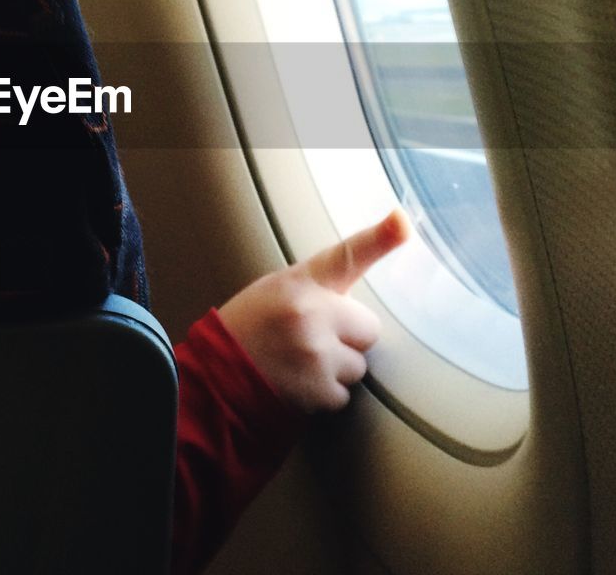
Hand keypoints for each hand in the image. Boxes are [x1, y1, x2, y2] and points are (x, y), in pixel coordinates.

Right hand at [217, 210, 410, 412]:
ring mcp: (316, 355)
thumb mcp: (277, 290)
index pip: (347, 255)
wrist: (213, 378)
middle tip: (312, 339)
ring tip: (299, 363)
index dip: (381, 236)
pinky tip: (297, 384)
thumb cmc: (247, 329)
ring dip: (336, 368)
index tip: (402, 221)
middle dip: (349, 338)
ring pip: (358, 365)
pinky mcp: (317, 391)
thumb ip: (320, 288)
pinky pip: (343, 394)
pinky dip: (324, 394)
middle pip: (369, 328)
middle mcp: (311, 315)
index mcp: (300, 283)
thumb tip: (358, 292)